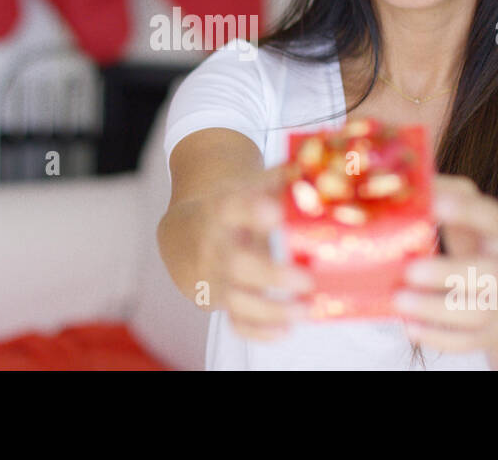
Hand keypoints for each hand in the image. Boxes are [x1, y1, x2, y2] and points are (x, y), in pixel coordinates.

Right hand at [195, 164, 313, 340]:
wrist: (182, 232)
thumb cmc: (226, 208)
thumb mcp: (244, 187)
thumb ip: (277, 179)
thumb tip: (315, 167)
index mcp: (221, 211)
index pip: (230, 208)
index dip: (250, 211)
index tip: (273, 213)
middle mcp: (214, 246)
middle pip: (235, 264)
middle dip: (270, 274)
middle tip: (306, 278)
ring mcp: (214, 278)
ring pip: (236, 299)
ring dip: (270, 309)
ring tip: (305, 310)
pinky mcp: (217, 302)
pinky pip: (235, 322)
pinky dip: (259, 331)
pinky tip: (286, 330)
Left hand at [393, 174, 497, 353]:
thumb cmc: (483, 251)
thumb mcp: (476, 222)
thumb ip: (450, 198)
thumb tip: (406, 175)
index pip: (492, 218)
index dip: (466, 211)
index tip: (435, 203)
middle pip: (487, 273)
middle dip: (446, 272)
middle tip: (409, 269)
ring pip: (475, 312)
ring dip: (434, 307)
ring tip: (399, 300)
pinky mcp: (490, 335)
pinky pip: (465, 341)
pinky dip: (436, 337)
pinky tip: (410, 328)